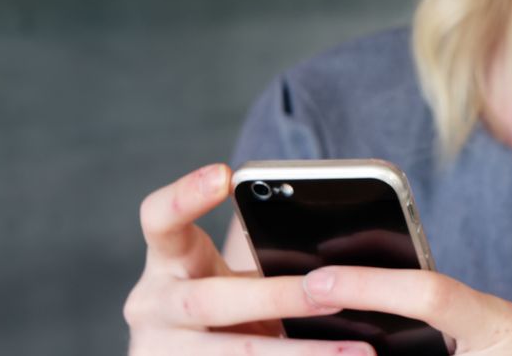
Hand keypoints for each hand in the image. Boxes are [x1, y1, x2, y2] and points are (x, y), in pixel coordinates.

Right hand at [123, 164, 375, 355]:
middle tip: (333, 293)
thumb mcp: (229, 278)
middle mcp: (153, 307)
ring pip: (233, 354)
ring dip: (299, 354)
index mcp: (167, 262)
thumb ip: (265, 263)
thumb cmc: (223, 308)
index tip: (224, 174)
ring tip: (358, 352)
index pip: (159, 220)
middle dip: (276, 298)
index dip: (185, 196)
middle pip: (208, 300)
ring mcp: (160, 352)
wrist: (182, 354)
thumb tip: (346, 254)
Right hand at [301, 266, 511, 355]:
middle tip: (351, 313)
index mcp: (507, 332)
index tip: (319, 283)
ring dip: (447, 345)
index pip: (429, 294)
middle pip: (444, 311)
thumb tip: (391, 344)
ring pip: (475, 329)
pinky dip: (481, 349)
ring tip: (411, 340)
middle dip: (399, 319)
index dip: (369, 284)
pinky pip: (504, 338)